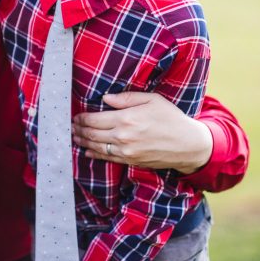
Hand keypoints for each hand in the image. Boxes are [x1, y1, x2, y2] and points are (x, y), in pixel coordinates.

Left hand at [72, 92, 212, 173]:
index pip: (95, 119)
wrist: (188, 145)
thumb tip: (105, 99)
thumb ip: (126, 98)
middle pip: (92, 134)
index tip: (75, 116)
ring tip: (75, 138)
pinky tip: (87, 152)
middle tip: (70, 127)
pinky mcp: (130, 161)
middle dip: (78, 130)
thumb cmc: (171, 118)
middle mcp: (123, 137)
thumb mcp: (152, 100)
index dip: (81, 118)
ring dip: (82, 143)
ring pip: (96, 147)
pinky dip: (94, 155)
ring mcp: (126, 152)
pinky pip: (107, 158)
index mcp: (127, 118)